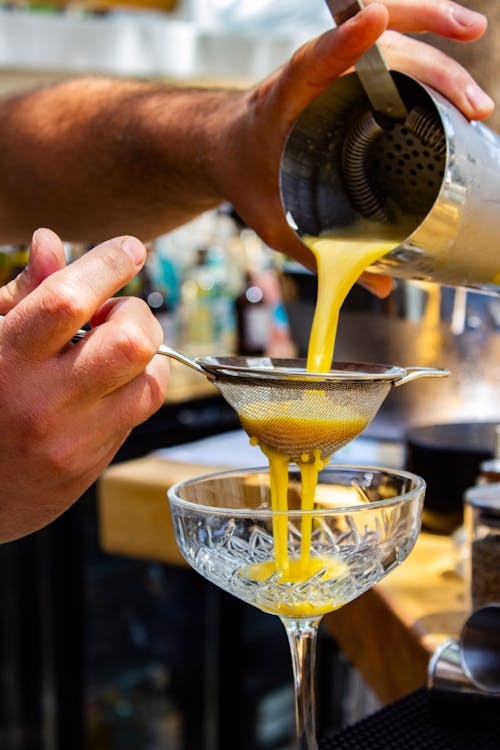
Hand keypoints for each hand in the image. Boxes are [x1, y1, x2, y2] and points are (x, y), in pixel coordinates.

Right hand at [0, 228, 168, 541]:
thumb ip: (20, 294)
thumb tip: (51, 242)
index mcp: (5, 360)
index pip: (66, 301)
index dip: (106, 265)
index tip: (129, 248)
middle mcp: (42, 402)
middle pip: (129, 343)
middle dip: (137, 315)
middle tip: (115, 315)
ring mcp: (72, 440)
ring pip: (150, 381)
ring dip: (146, 355)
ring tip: (114, 352)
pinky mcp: (91, 466)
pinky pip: (139, 414)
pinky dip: (135, 387)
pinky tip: (107, 385)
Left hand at [214, 1, 493, 294]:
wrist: (225, 147)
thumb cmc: (244, 176)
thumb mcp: (272, 220)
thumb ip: (318, 253)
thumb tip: (380, 286)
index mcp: (281, 102)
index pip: (311, 61)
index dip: (344, 41)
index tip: (376, 19)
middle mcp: (312, 77)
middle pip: (374, 50)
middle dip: (429, 65)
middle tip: (470, 105)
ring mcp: (333, 72)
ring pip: (392, 45)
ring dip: (440, 57)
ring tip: (477, 101)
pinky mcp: (347, 77)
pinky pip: (393, 57)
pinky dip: (429, 59)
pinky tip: (458, 79)